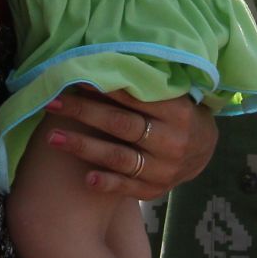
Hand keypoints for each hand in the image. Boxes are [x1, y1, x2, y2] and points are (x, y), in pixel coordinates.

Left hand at [41, 87, 216, 199]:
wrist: (205, 150)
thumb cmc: (179, 114)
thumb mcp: (173, 96)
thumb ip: (144, 89)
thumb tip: (99, 67)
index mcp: (177, 112)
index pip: (136, 98)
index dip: (104, 88)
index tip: (75, 78)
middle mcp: (171, 141)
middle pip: (121, 125)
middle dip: (84, 113)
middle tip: (52, 103)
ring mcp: (164, 169)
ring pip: (119, 157)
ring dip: (84, 147)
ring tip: (53, 137)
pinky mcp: (155, 190)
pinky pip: (128, 187)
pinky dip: (107, 183)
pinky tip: (86, 178)